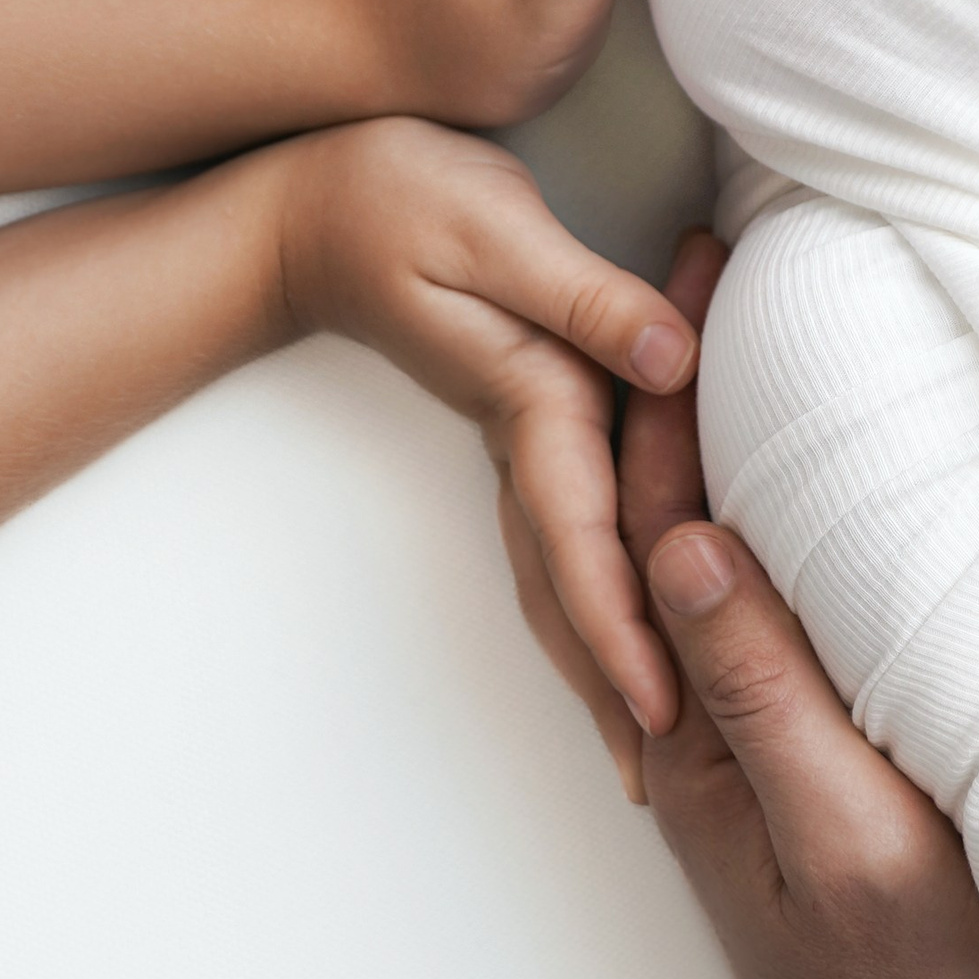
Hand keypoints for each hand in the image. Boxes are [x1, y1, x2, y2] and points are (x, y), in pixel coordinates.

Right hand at [270, 117, 695, 767]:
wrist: (307, 198)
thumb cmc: (395, 195)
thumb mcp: (495, 228)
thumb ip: (585, 296)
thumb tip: (671, 357)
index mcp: (532, 399)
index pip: (581, 537)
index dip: (622, 625)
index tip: (658, 712)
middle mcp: (526, 433)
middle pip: (570, 583)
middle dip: (608, 683)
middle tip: (655, 782)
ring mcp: (514, 432)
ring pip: (561, 567)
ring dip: (597, 652)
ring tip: (638, 739)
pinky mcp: (518, 412)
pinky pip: (562, 523)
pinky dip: (588, 589)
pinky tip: (613, 624)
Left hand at [501, 232, 978, 978]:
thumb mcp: (843, 834)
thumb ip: (765, 692)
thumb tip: (683, 542)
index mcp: (690, 737)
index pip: (656, 527)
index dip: (664, 393)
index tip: (693, 275)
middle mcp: (693, 733)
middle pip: (653, 525)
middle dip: (666, 387)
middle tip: (707, 263)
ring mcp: (741, 750)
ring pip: (696, 562)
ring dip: (709, 443)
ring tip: (742, 336)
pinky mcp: (798, 766)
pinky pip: (756, 610)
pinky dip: (762, 518)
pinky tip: (809, 481)